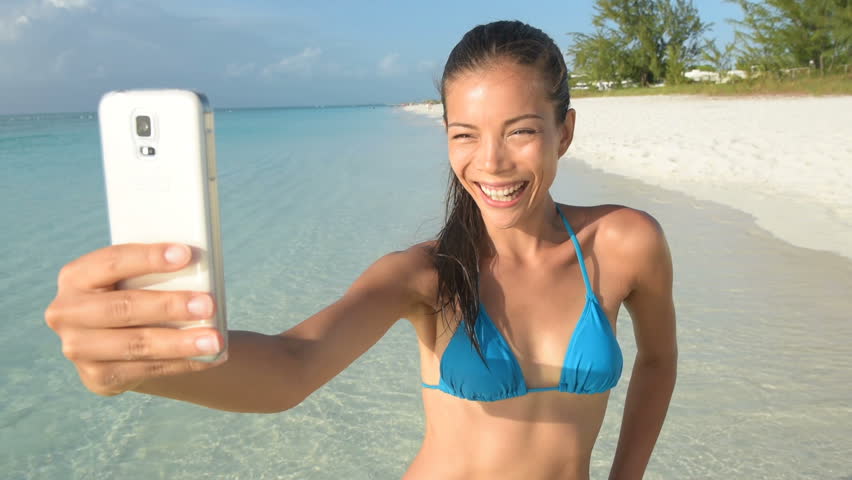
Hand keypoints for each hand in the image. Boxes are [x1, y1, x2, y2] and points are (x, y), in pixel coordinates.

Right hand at [45, 243, 226, 395]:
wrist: (119, 340)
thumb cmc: (136, 294)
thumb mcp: (134, 279)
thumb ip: (154, 273)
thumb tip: (201, 270)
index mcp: (76, 276)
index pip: (112, 261)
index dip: (149, 258)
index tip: (186, 254)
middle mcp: (67, 312)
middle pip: (124, 306)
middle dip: (169, 305)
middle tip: (208, 304)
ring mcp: (78, 348)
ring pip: (136, 344)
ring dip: (180, 343)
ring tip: (215, 340)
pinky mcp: (97, 377)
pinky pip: (146, 370)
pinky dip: (182, 363)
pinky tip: (209, 357)